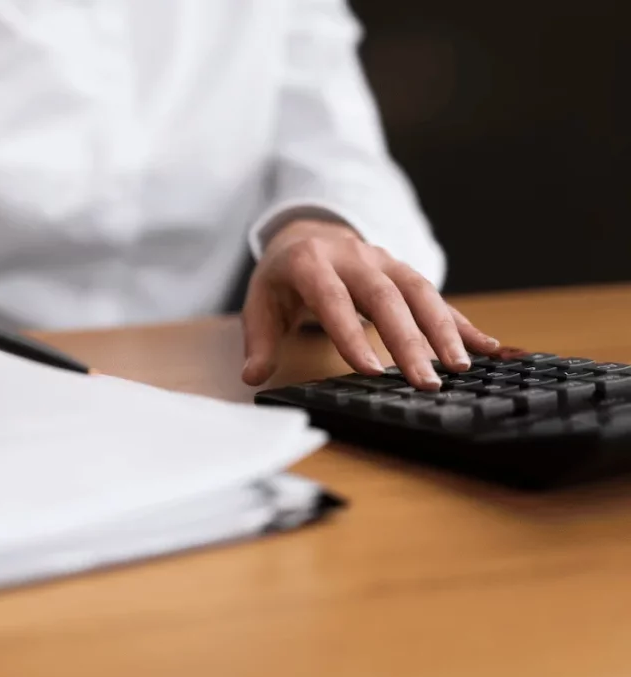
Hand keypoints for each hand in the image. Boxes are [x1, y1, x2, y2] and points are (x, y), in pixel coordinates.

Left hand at [241, 220, 499, 389]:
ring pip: (419, 292)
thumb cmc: (283, 277)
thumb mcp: (261, 303)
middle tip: (425, 380)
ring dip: (443, 330)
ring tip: (461, 367)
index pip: (333, 299)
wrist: (307, 232)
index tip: (371, 370)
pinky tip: (486, 348)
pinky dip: (462, 323)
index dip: (351, 335)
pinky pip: (437, 297)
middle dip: (408, 340)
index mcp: (311, 263)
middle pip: (385, 297)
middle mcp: (353, 257)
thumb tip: (254, 377)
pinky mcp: (404, 272)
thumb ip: (260, 341)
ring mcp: (384, 261)